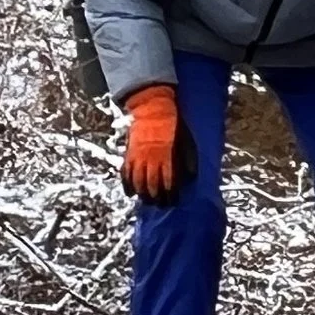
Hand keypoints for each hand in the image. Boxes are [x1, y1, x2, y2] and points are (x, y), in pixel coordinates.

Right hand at [120, 83, 199, 203]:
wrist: (154, 108)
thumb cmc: (173, 125)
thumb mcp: (186, 141)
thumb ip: (187, 160)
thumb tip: (189, 178)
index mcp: (167, 157)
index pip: (169, 183)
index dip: (171, 195)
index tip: (174, 201)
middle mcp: (151, 160)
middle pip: (152, 186)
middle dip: (157, 199)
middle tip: (161, 205)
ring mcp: (138, 157)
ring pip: (138, 182)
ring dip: (143, 195)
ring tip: (147, 201)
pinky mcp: (129, 154)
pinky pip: (125, 173)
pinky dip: (127, 185)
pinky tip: (131, 193)